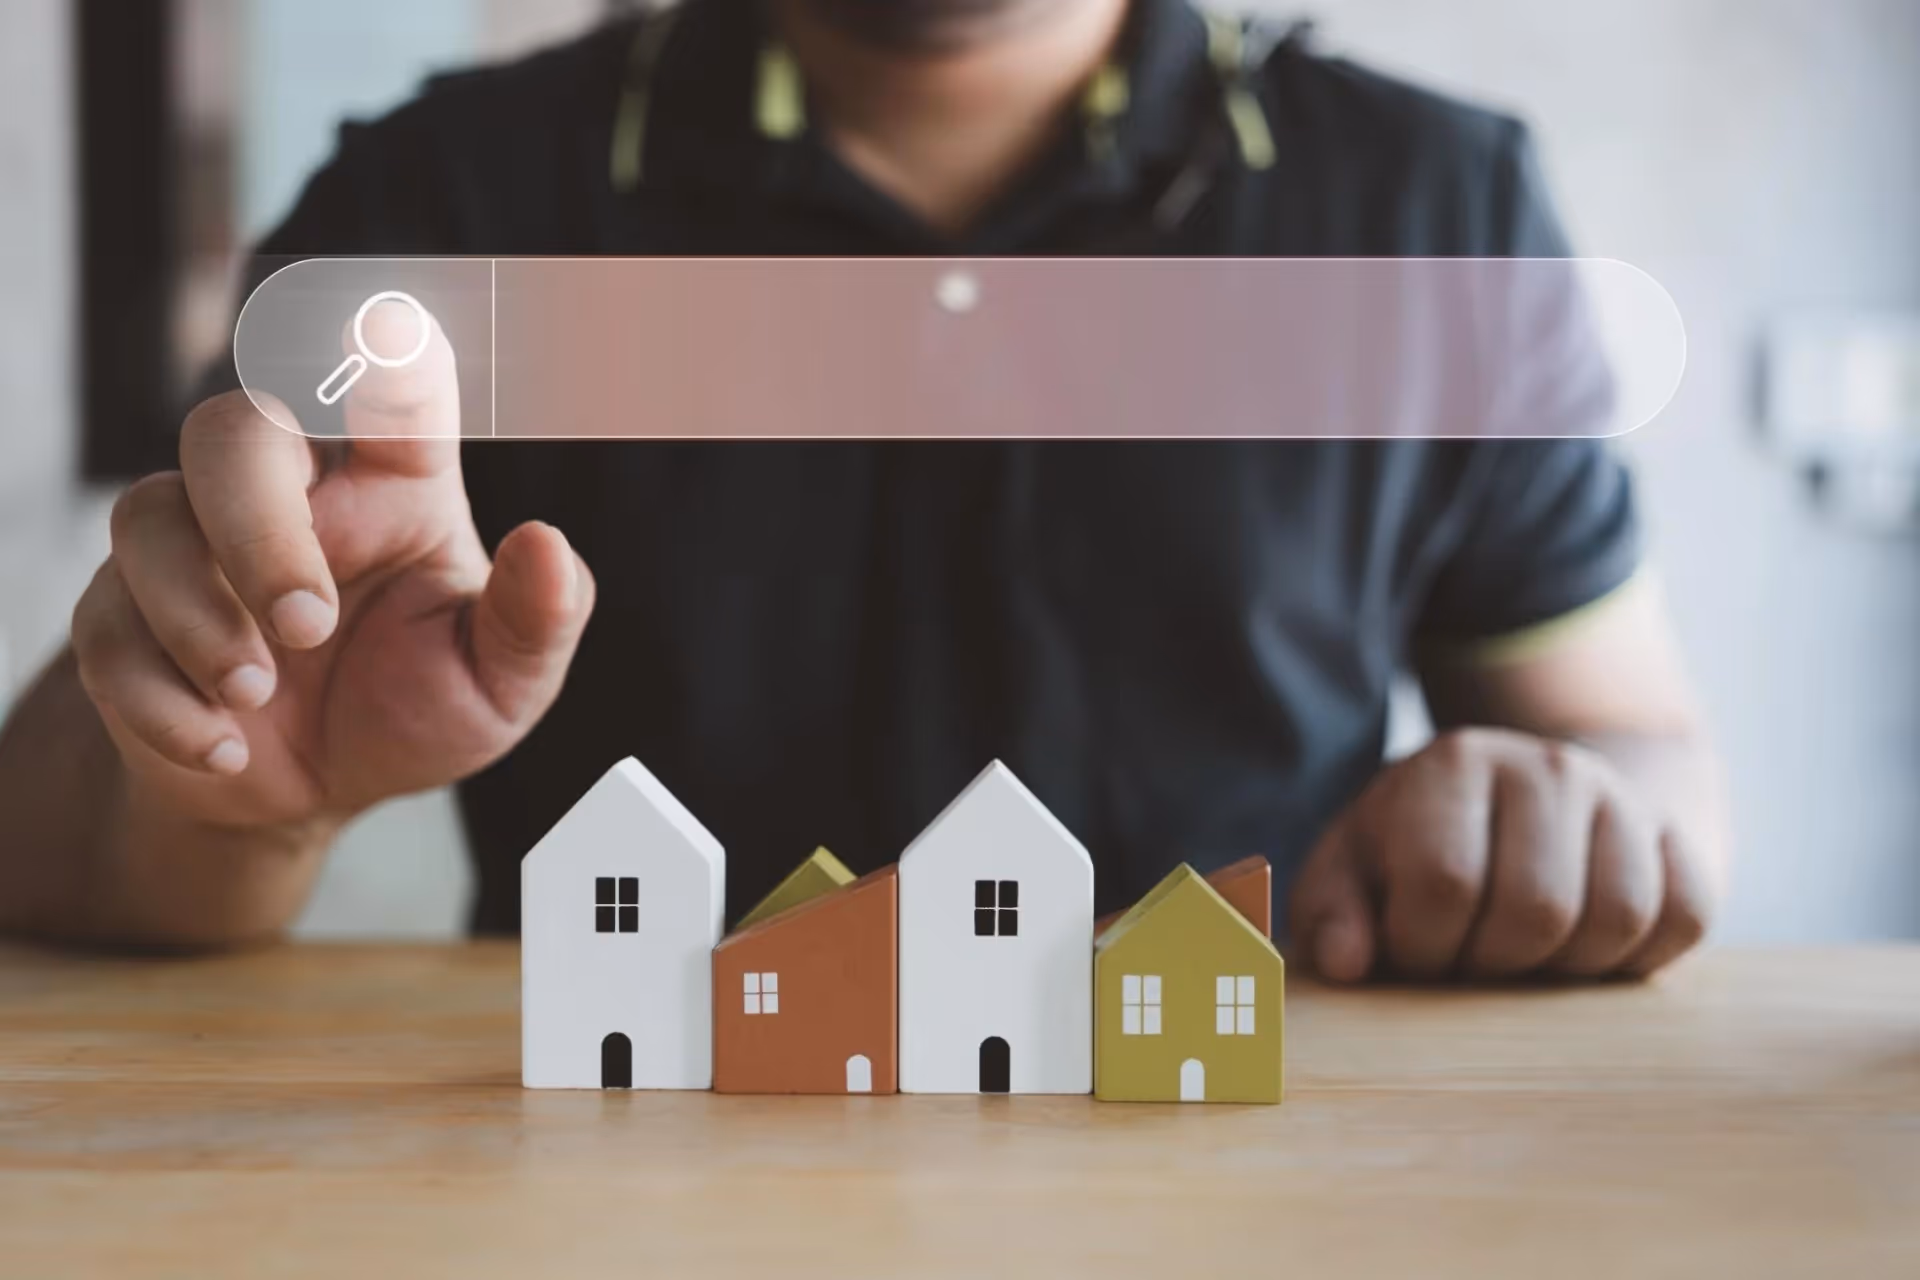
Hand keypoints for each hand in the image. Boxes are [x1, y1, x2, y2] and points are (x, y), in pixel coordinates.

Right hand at [71, 302, 595, 833]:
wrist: (314, 794)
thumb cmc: (414, 706)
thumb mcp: (501, 685)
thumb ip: (535, 622)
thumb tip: (549, 548)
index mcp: (398, 482)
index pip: (394, 388)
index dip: (389, 351)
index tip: (390, 326)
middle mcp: (292, 493)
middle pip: (233, 433)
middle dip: (257, 529)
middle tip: (306, 625)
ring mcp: (195, 547)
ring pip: (147, 516)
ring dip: (200, 616)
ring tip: (257, 694)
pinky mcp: (125, 616)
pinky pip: (106, 629)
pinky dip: (163, 700)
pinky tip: (224, 746)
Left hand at [1288, 727, 1717, 982]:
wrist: (1527, 797)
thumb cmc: (1420, 847)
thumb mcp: (1354, 865)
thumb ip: (1332, 910)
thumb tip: (1345, 962)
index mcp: (1453, 763)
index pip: (1445, 882)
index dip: (1421, 945)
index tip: (1412, 948)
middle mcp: (1547, 766)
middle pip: (1538, 908)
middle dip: (1493, 963)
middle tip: (1471, 959)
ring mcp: (1622, 797)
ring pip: (1619, 918)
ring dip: (1566, 968)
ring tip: (1524, 955)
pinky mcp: (1680, 836)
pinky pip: (1683, 917)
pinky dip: (1637, 957)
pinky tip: (1585, 949)